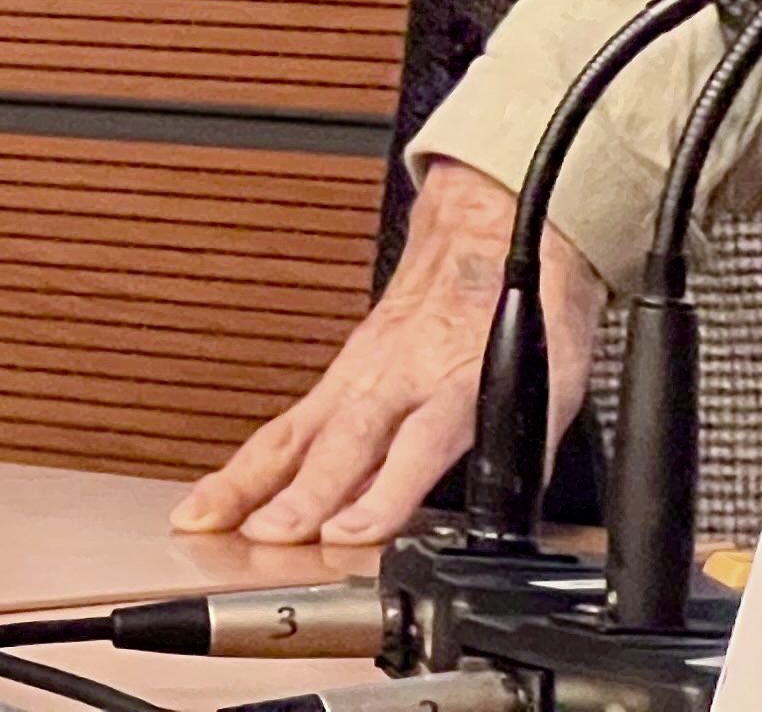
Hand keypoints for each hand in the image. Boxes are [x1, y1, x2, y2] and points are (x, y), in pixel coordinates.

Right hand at [174, 159, 605, 546]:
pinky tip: (222, 492)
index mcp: (456, 382)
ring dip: (249, 478)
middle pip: (341, 441)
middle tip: (266, 535)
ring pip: (296, 431)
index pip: (414, 448)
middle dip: (302, 492)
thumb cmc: (520, 300)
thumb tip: (514, 515)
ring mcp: (358, 372)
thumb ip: (526, 449)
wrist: (489, 226)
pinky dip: (249, 460)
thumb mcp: (557, 379)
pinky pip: (288, 423)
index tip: (346, 532)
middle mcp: (396, 378)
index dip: (380, 495)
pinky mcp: (339, 372)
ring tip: (204, 517)